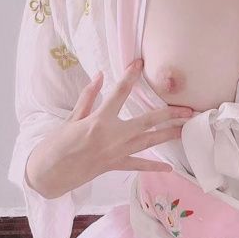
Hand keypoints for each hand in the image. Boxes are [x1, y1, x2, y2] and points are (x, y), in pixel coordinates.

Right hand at [24, 58, 193, 198]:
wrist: (49, 174)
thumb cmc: (56, 145)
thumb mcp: (71, 118)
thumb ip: (88, 97)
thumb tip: (100, 76)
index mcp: (99, 120)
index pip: (119, 92)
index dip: (130, 76)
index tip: (140, 63)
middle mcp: (113, 136)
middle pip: (148, 121)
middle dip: (170, 114)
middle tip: (189, 109)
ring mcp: (116, 153)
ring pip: (149, 141)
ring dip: (169, 134)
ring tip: (186, 129)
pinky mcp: (114, 165)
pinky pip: (137, 165)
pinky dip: (153, 166)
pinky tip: (169, 168)